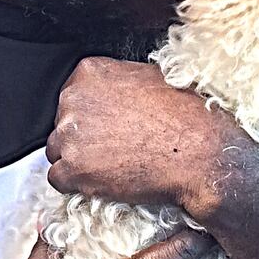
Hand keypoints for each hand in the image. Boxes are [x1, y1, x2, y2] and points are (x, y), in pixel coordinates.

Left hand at [47, 58, 258, 258]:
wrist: (200, 155)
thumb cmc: (186, 117)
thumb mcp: (152, 78)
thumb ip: (120, 82)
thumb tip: (113, 91)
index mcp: (90, 72)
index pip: (73, 97)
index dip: (92, 117)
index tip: (111, 128)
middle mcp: (72, 98)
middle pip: (63, 123)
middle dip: (84, 139)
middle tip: (116, 149)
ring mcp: (69, 134)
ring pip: (59, 151)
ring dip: (80, 162)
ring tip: (115, 166)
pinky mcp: (71, 169)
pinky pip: (59, 180)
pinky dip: (79, 186)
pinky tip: (107, 182)